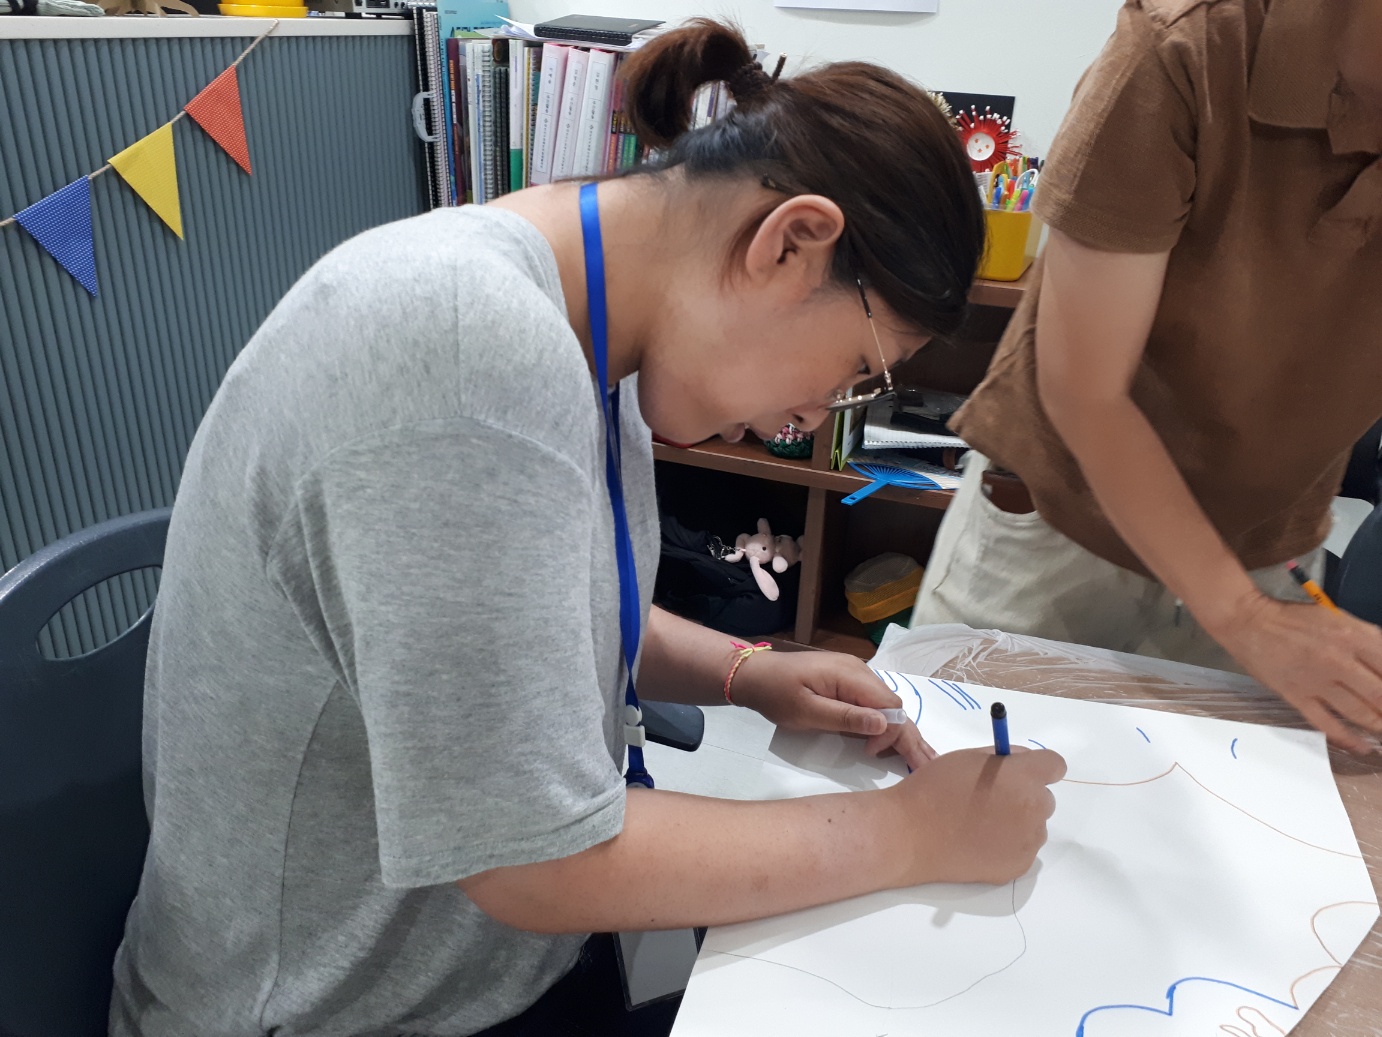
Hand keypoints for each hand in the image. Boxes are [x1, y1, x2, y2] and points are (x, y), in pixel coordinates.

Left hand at [728, 649, 936, 770]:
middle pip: (893, 705)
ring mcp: (853, 674)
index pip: (889, 706)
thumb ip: (845, 718)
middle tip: (928, 766)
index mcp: (850, 675)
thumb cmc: (775, 694)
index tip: (872, 754)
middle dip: (909, 736)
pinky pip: (872, 702)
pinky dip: (884, 723)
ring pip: (885, 705)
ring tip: (919, 757)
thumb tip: (884, 725)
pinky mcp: (846, 681)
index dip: (892, 733)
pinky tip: (892, 741)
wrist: (753, 674)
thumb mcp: (806, 711)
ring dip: (898, 731)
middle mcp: (859, 671)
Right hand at [885, 746, 1066, 885]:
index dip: (1037, 767)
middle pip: (1044, 798)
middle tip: (991, 800)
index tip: (1019, 772)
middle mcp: (1035, 809)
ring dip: (1017, 821)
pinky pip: (1022, 849)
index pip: (1055, 765)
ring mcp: (1029, 842)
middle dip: (1024, 795)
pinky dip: (1007, 845)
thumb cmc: (935, 788)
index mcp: (1024, 777)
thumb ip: (1002, 757)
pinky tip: (978, 843)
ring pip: (1034, 825)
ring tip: (980, 824)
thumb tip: (1019, 763)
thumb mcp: (968, 757)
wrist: (912, 834)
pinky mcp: (1019, 867)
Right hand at [1210, 594, 1381, 754]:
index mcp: (1353, 636)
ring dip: (1378, 726)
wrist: (1248, 621)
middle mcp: (1339, 661)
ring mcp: (1317, 682)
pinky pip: (1327, 724)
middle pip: (1381, 695)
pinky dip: (1347, 738)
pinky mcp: (1297, 696)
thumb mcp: (1337, 618)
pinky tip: (1361, 746)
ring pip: (1360, 713)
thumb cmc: (1293, 618)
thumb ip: (1365, 640)